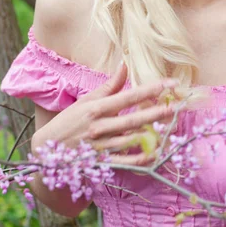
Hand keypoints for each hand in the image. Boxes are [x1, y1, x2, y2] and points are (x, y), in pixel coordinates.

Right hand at [31, 62, 181, 165]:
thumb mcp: (87, 100)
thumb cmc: (69, 121)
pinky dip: (141, 158)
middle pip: (134, 119)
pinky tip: (156, 152)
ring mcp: (101, 146)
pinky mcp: (102, 162)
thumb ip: (109, 85)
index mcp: (97, 108)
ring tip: (172, 127)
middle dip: (158, 112)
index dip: (151, 89)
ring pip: (132, 140)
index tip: (170, 83)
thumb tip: (125, 64)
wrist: (47, 151)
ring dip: (153, 134)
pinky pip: (125, 161)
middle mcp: (100, 127)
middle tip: (178, 106)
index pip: (129, 96)